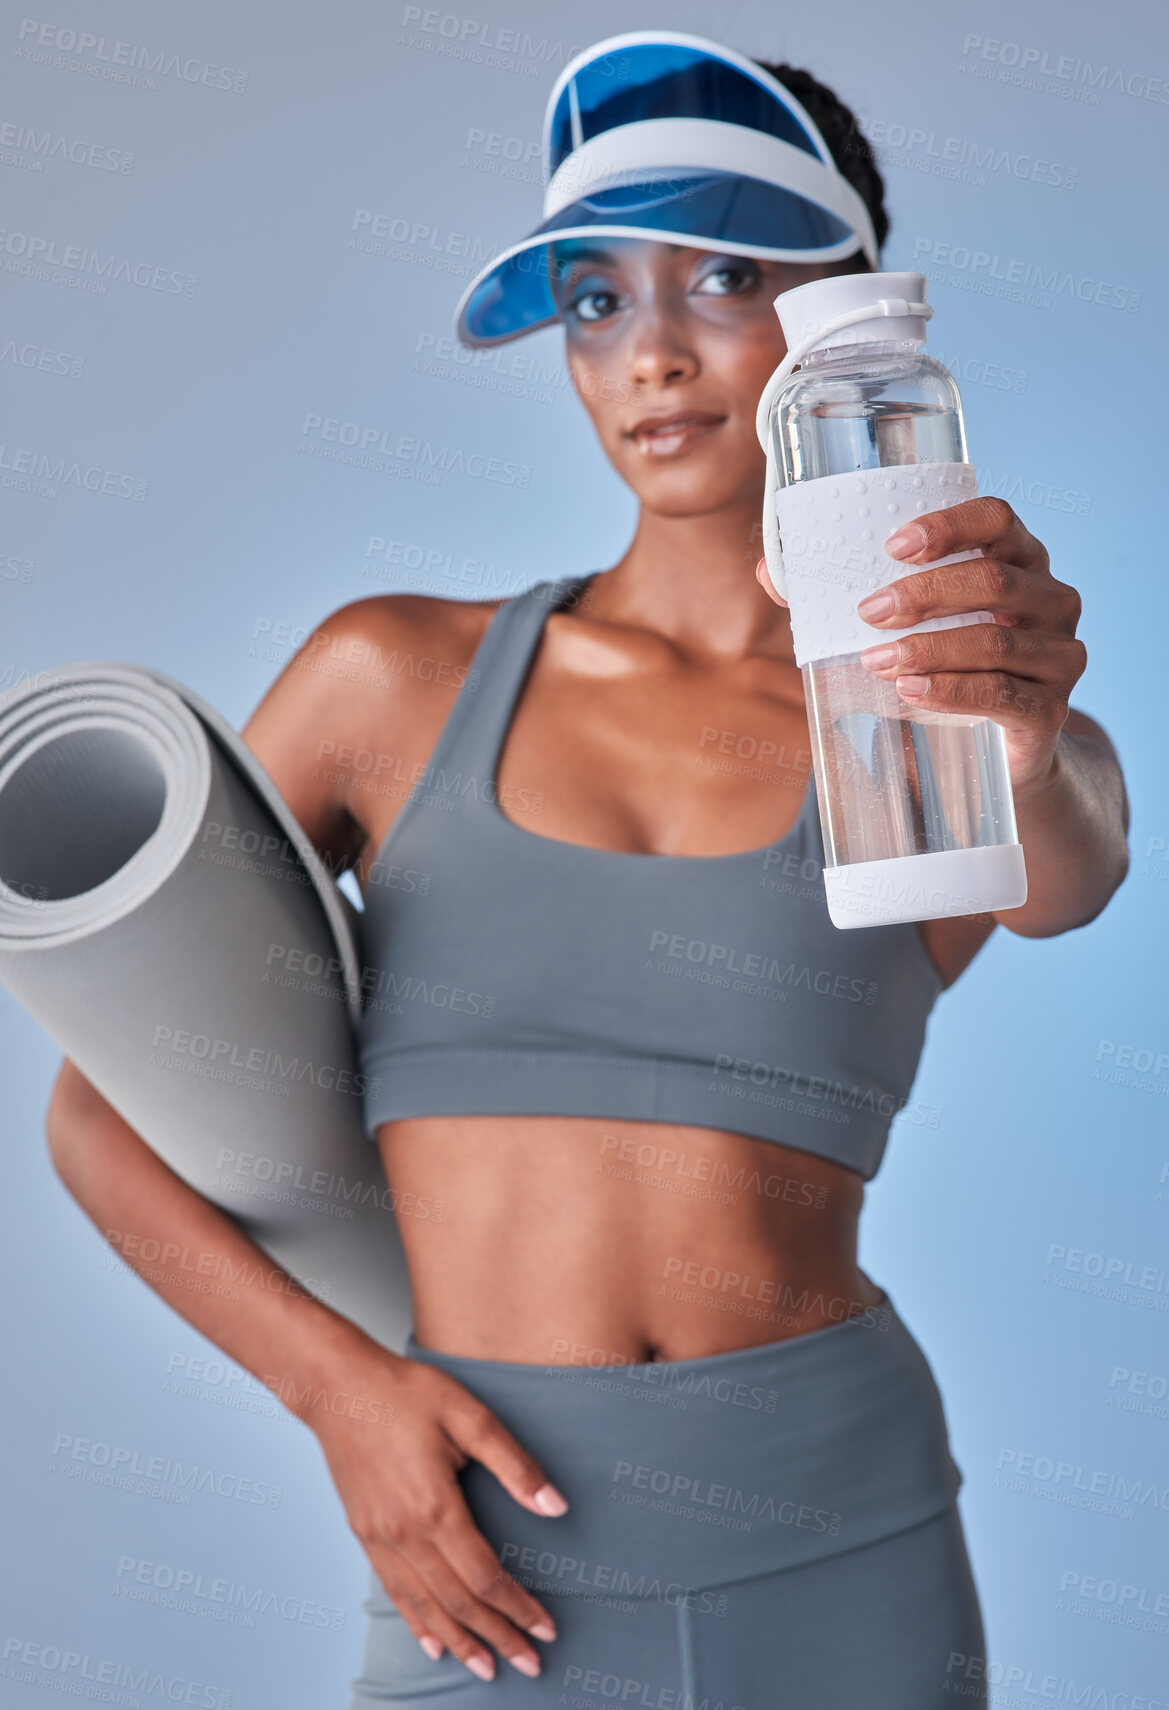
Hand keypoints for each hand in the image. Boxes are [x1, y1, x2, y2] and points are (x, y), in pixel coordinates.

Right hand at [310, 1342, 565, 1680]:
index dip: (519, 1608)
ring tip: (487, 1668)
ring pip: (425, 1606)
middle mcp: (406, 1533)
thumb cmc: (406, 1392)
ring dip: (459, 1641)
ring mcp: (381, 1538)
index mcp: (437, 1506)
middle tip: (531, 1664)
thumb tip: (556, 1506)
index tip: (547, 1629)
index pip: (486, 1577)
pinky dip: (417, 1622)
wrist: (338, 1387)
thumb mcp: (469, 1415)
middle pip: (459, 1602)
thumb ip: (514, 1464)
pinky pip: (394, 1591)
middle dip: (497, 1636)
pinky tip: (433, 1642)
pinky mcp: (364, 1534)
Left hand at [757, 495, 1086, 797]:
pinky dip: (951, 691)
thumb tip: (770, 572)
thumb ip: (842, 595)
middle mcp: (1050, 599)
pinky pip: (1002, 694)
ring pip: (997, 640)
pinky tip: (909, 692)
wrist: (996, 753)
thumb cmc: (945, 668)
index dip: (949, 525)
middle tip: (868, 612)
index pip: (996, 519)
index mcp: (1018, 559)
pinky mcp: (1050, 710)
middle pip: (993, 579)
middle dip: (924, 593)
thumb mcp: (907, 626)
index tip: (892, 545)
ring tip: (877, 660)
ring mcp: (1058, 655)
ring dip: (929, 647)